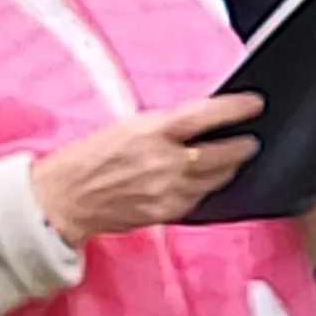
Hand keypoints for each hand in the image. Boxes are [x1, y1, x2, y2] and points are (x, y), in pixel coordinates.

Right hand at [29, 93, 265, 243]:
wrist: (61, 200)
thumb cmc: (83, 159)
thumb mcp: (120, 128)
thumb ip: (160, 127)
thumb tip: (194, 123)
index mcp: (149, 132)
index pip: (206, 116)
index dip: (235, 109)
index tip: (253, 104)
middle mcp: (164, 162)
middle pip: (223, 152)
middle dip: (242, 145)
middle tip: (249, 140)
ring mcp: (168, 190)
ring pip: (217, 178)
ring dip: (230, 167)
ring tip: (234, 159)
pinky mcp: (167, 212)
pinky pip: (199, 198)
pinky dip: (207, 187)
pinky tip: (204, 181)